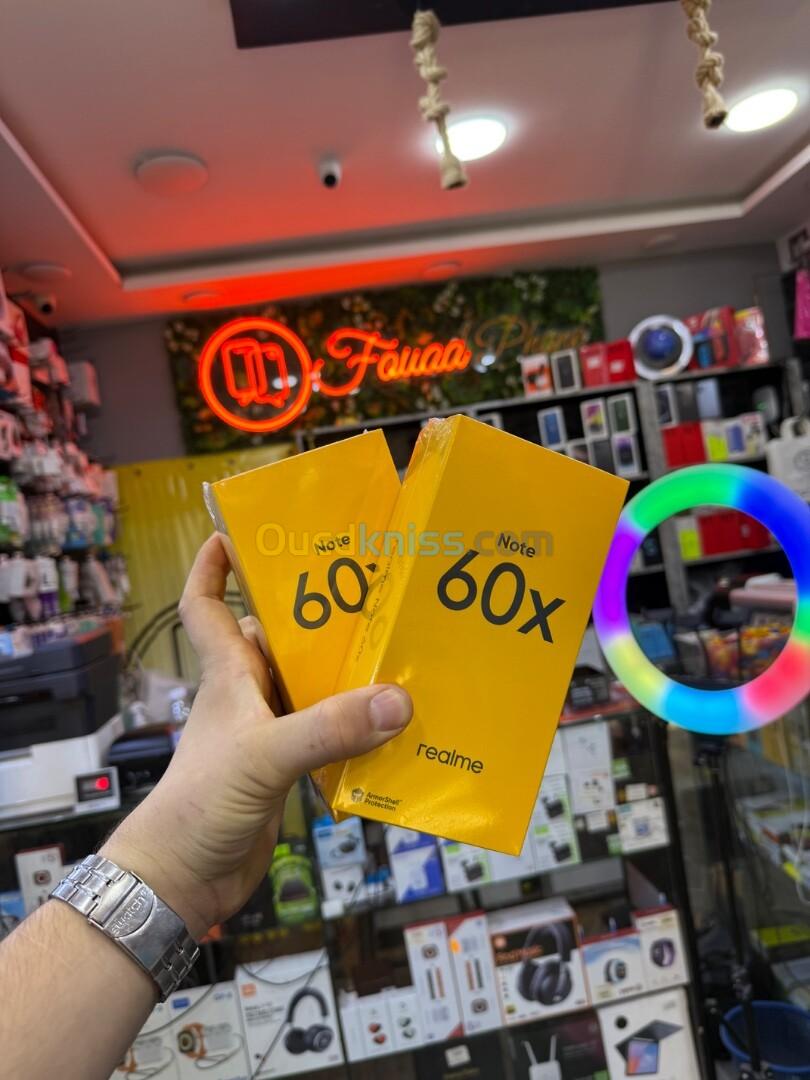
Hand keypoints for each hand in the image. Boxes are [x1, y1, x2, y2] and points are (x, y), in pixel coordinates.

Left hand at [102, 533, 411, 937]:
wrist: (183, 879)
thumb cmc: (200, 804)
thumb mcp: (264, 756)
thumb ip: (328, 729)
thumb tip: (397, 699)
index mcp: (229, 674)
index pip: (208, 604)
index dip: (215, 565)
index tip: (238, 531)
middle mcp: (248, 695)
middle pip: (280, 638)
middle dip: (318, 616)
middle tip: (372, 592)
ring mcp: (267, 733)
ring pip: (310, 687)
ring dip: (347, 676)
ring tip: (400, 653)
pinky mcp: (286, 771)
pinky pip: (327, 735)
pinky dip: (356, 729)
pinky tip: (395, 728)